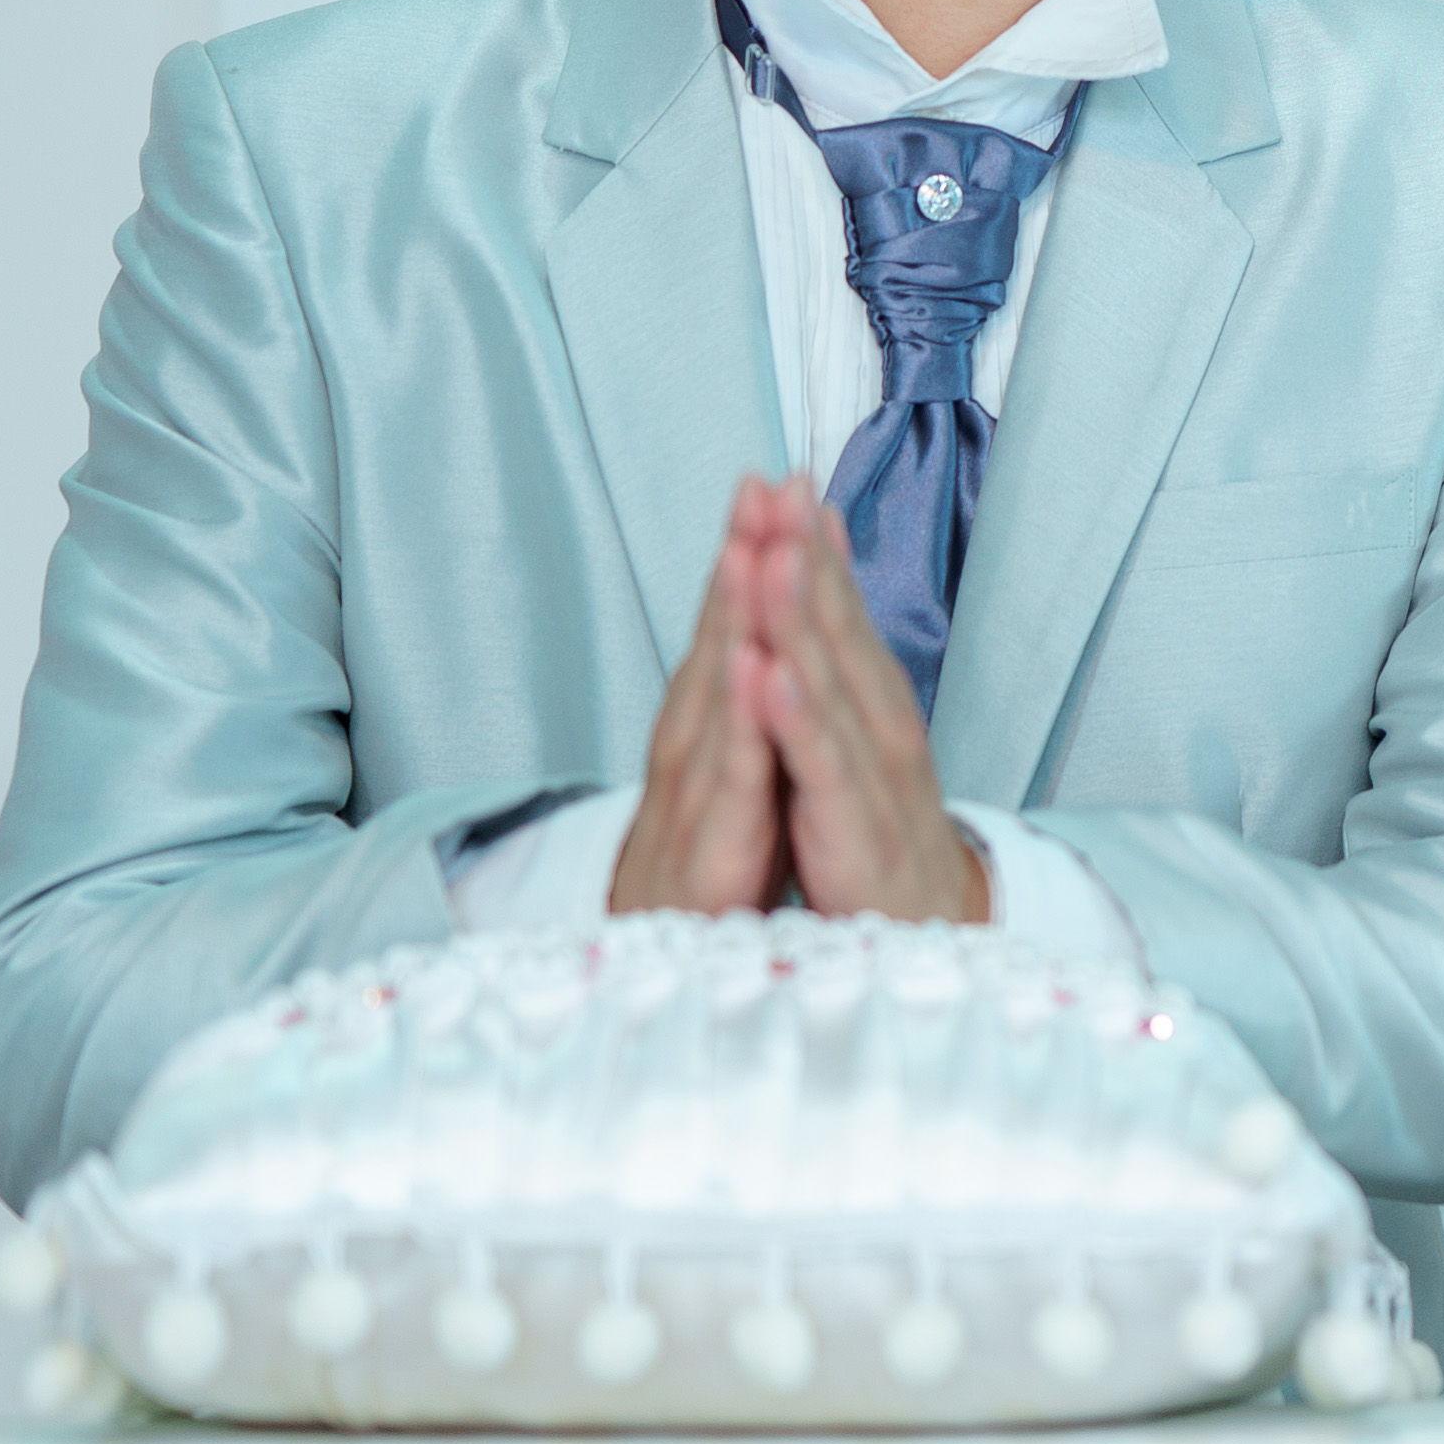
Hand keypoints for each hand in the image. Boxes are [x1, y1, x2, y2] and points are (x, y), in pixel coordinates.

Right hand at [607, 482, 793, 912]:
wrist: (672, 964)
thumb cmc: (718, 865)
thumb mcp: (745, 774)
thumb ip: (751, 706)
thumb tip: (764, 635)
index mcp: (713, 725)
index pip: (734, 624)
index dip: (753, 552)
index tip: (772, 479)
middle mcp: (699, 746)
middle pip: (720, 636)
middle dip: (740, 557)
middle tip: (758, 480)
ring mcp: (701, 793)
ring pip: (719, 692)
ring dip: (733, 618)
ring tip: (750, 547)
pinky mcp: (714, 847)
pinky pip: (735, 774)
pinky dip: (741, 721)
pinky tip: (750, 668)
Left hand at [750, 483, 990, 925]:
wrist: (923, 931)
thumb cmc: (878, 832)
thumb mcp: (856, 739)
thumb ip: (839, 662)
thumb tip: (820, 580)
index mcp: (870, 700)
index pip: (836, 609)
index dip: (806, 543)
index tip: (780, 476)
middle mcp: (878, 723)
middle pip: (835, 627)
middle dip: (803, 554)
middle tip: (778, 485)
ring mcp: (869, 772)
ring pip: (830, 683)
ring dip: (801, 615)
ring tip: (773, 553)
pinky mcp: (852, 826)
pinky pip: (821, 765)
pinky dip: (797, 718)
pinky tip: (772, 675)